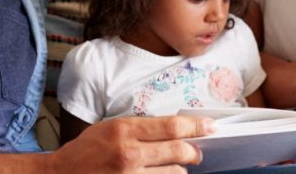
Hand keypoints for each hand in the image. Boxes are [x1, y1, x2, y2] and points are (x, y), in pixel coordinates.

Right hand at [52, 115, 213, 171]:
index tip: (210, 126)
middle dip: (194, 151)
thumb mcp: (110, 129)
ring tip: (177, 167)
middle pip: (178, 151)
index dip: (196, 126)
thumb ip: (140, 129)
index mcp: (124, 130)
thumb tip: (175, 130)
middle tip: (198, 152)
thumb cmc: (84, 152)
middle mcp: (129, 154)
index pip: (171, 127)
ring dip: (179, 171)